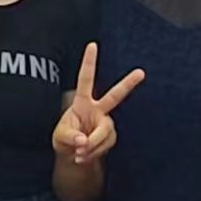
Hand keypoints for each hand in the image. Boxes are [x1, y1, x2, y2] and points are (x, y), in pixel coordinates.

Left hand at [52, 44, 143, 164]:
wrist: (73, 156)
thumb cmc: (64, 139)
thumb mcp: (59, 137)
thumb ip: (70, 137)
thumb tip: (84, 141)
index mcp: (82, 102)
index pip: (85, 79)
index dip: (89, 62)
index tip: (92, 44)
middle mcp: (97, 109)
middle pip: (115, 95)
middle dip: (128, 84)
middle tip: (142, 72)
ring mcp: (105, 123)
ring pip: (105, 132)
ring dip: (91, 146)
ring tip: (78, 154)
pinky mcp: (110, 136)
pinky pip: (105, 145)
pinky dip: (94, 153)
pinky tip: (84, 157)